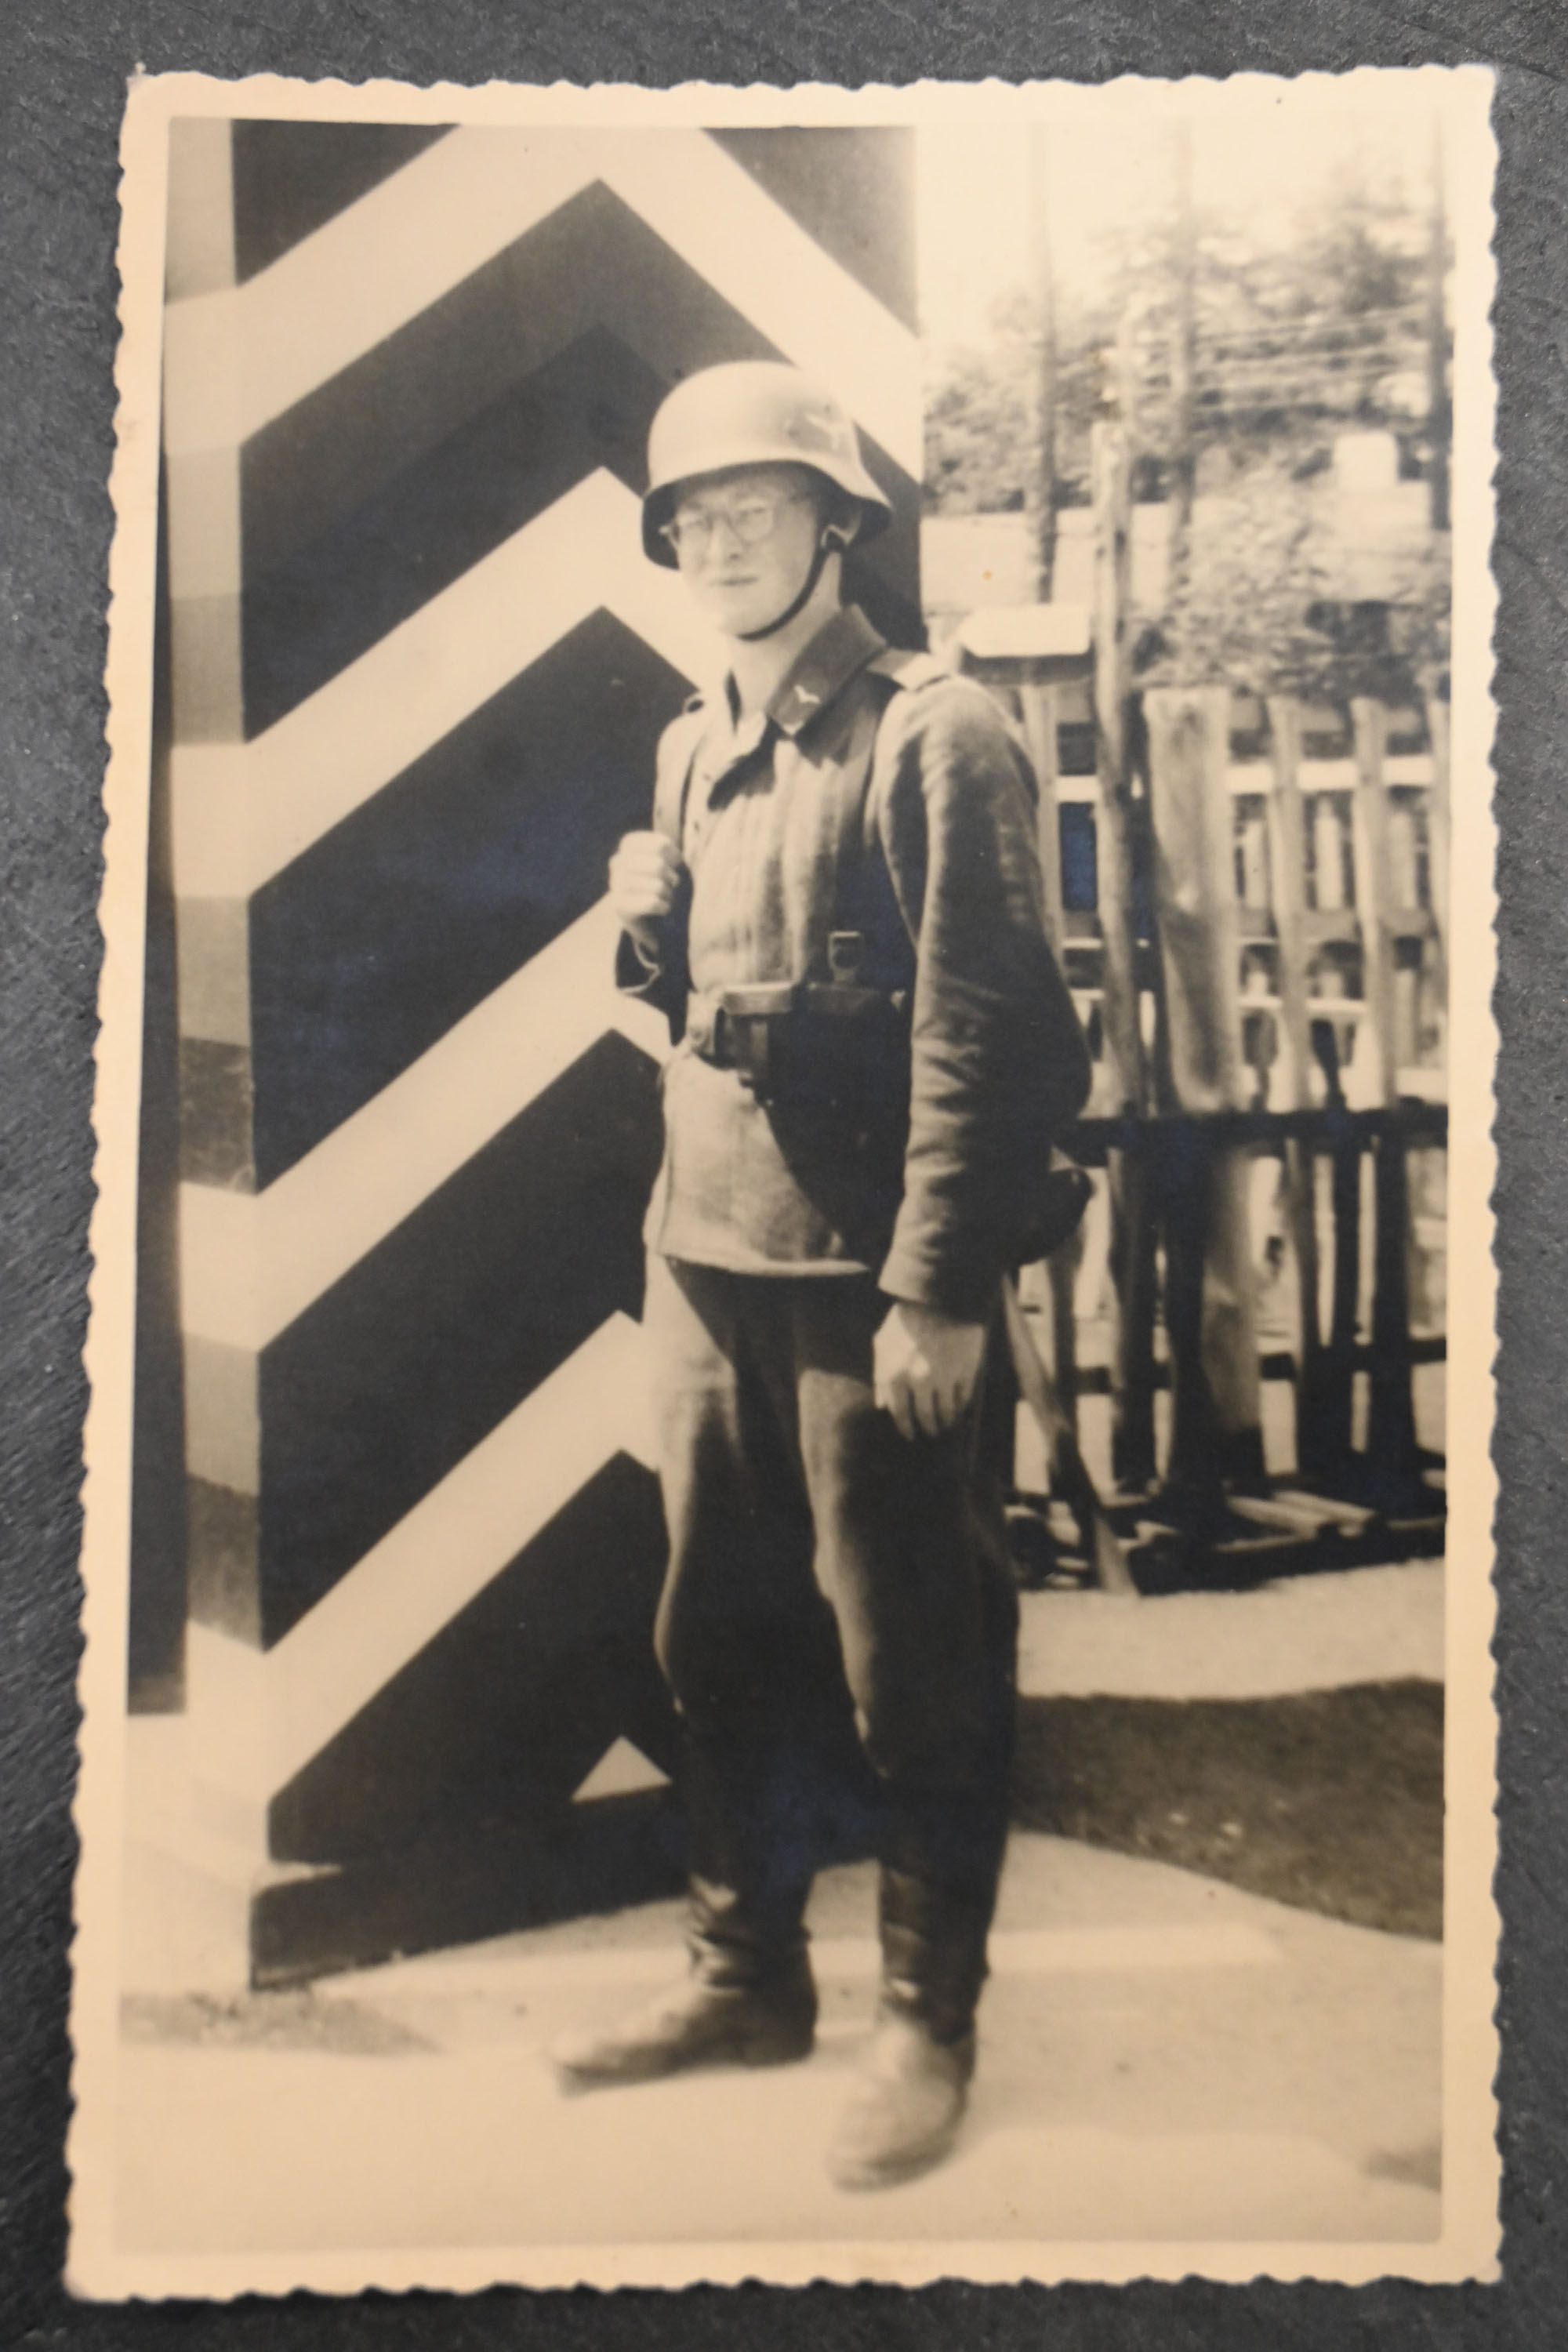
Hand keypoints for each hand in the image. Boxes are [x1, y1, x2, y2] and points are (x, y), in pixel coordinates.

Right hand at [609, 831, 685, 957]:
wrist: (641, 912)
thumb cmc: (659, 879)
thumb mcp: (667, 858)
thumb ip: (669, 849)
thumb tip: (675, 848)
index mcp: (629, 844)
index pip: (661, 846)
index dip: (674, 857)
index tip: (672, 864)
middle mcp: (618, 861)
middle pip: (658, 866)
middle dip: (671, 878)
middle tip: (670, 883)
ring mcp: (616, 883)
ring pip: (657, 886)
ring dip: (667, 894)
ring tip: (664, 896)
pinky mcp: (619, 905)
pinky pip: (651, 903)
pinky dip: (663, 907)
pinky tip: (661, 907)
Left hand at [874, 1302, 986, 1441]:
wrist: (939, 1298)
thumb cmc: (906, 1321)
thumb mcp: (883, 1345)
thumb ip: (880, 1377)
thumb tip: (881, 1406)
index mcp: (895, 1375)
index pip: (900, 1414)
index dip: (906, 1428)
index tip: (911, 1435)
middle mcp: (918, 1381)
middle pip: (925, 1417)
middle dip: (928, 1428)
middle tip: (931, 1432)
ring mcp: (944, 1378)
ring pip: (946, 1412)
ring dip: (945, 1422)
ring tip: (946, 1424)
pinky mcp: (965, 1372)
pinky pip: (963, 1399)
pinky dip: (960, 1407)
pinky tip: (958, 1408)